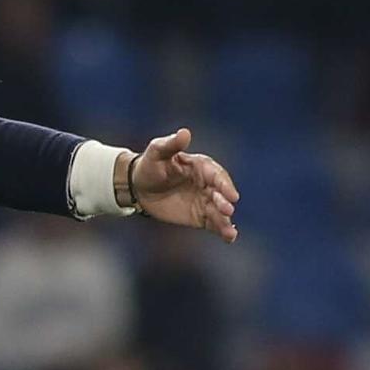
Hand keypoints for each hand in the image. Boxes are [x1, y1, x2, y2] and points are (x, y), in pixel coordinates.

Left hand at [128, 128, 238, 242]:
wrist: (138, 186)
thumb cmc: (150, 165)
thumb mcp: (157, 151)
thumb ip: (171, 144)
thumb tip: (185, 132)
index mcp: (201, 166)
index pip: (217, 175)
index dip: (225, 184)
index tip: (231, 195)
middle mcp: (207, 184)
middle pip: (221, 194)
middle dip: (225, 202)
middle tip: (227, 209)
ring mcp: (205, 201)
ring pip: (220, 211)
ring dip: (226, 219)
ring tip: (228, 230)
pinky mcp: (200, 217)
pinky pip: (214, 224)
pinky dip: (223, 230)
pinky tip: (229, 237)